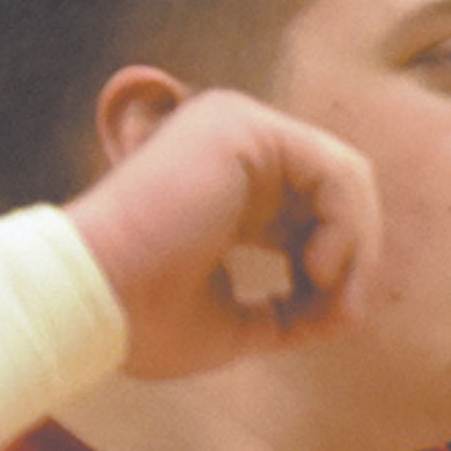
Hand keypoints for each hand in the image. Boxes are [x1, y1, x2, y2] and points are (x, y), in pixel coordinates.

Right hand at [64, 88, 381, 380]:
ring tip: (326, 290)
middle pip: (341, 194)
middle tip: (343, 311)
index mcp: (231, 196)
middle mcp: (233, 154)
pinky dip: (346, 226)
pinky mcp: (238, 125)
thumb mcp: (240, 325)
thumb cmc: (147, 320)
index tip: (326, 320)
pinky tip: (316, 266)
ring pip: (347, 178)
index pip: (318, 218)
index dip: (340, 271)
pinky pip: (336, 171)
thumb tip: (349, 311)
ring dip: (356, 245)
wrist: (92, 304)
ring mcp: (232, 131)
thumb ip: (294, 312)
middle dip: (358, 257)